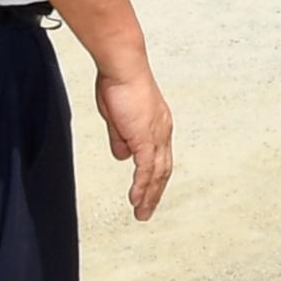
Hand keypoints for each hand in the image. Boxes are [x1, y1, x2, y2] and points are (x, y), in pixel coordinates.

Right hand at [95, 62, 172, 220]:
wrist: (123, 67)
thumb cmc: (118, 84)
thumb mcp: (117, 117)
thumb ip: (121, 138)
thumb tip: (122, 156)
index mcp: (157, 125)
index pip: (159, 158)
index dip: (154, 178)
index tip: (148, 192)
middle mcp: (162, 131)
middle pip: (163, 169)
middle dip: (155, 193)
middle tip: (147, 210)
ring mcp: (156, 135)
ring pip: (157, 173)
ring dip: (149, 195)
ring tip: (142, 213)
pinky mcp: (145, 137)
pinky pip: (145, 168)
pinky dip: (142, 186)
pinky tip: (136, 199)